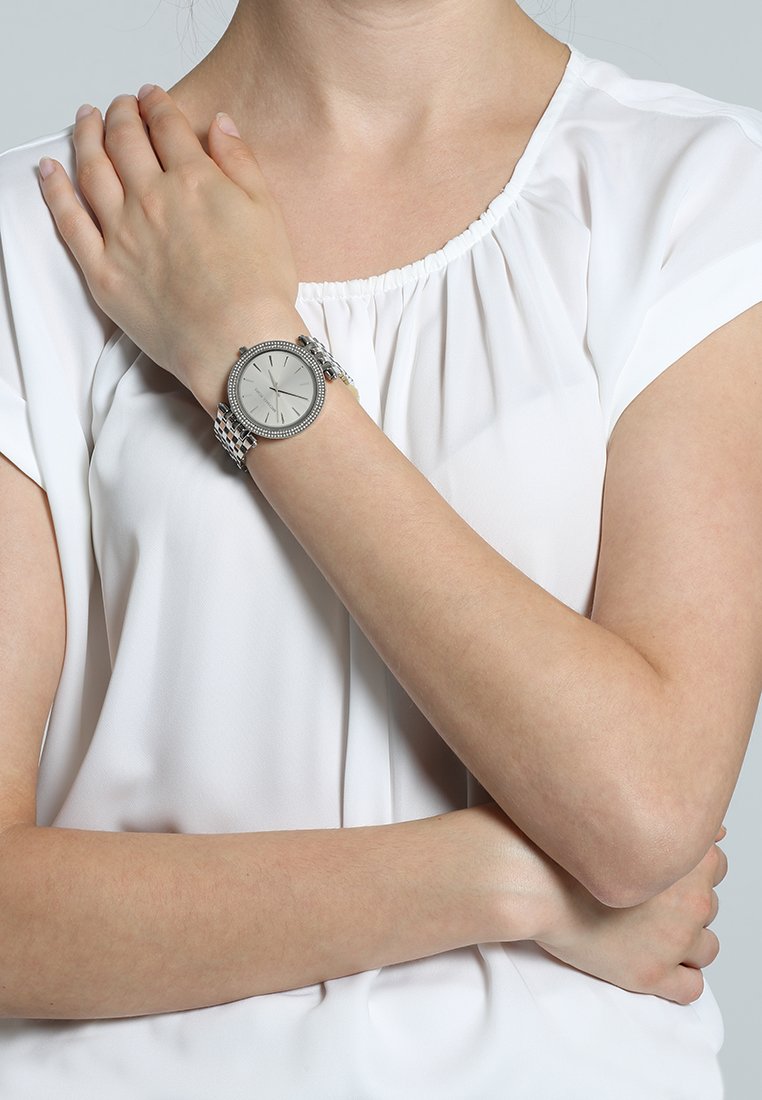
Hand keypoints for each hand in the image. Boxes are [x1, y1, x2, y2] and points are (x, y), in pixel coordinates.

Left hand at [37, 86, 300, 405]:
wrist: (238, 344)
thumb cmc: (260, 289)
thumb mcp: (267, 213)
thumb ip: (240, 162)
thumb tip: (219, 124)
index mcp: (194, 180)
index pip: (167, 126)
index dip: (158, 104)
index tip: (152, 96)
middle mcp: (151, 198)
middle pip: (125, 140)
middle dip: (120, 114)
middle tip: (120, 106)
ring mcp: (122, 234)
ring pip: (92, 170)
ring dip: (86, 137)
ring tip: (86, 121)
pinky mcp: (103, 271)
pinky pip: (69, 221)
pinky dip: (55, 190)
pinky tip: (49, 170)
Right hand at [534, 825, 726, 1004]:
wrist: (527, 878)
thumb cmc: (561, 842)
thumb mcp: (617, 809)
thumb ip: (668, 812)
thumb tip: (710, 825)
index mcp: (687, 856)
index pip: (715, 863)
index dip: (686, 867)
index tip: (662, 870)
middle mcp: (690, 899)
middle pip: (709, 904)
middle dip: (685, 903)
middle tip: (648, 899)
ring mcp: (673, 940)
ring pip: (707, 946)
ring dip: (685, 940)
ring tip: (648, 931)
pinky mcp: (651, 974)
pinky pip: (690, 986)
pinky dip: (679, 976)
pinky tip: (653, 961)